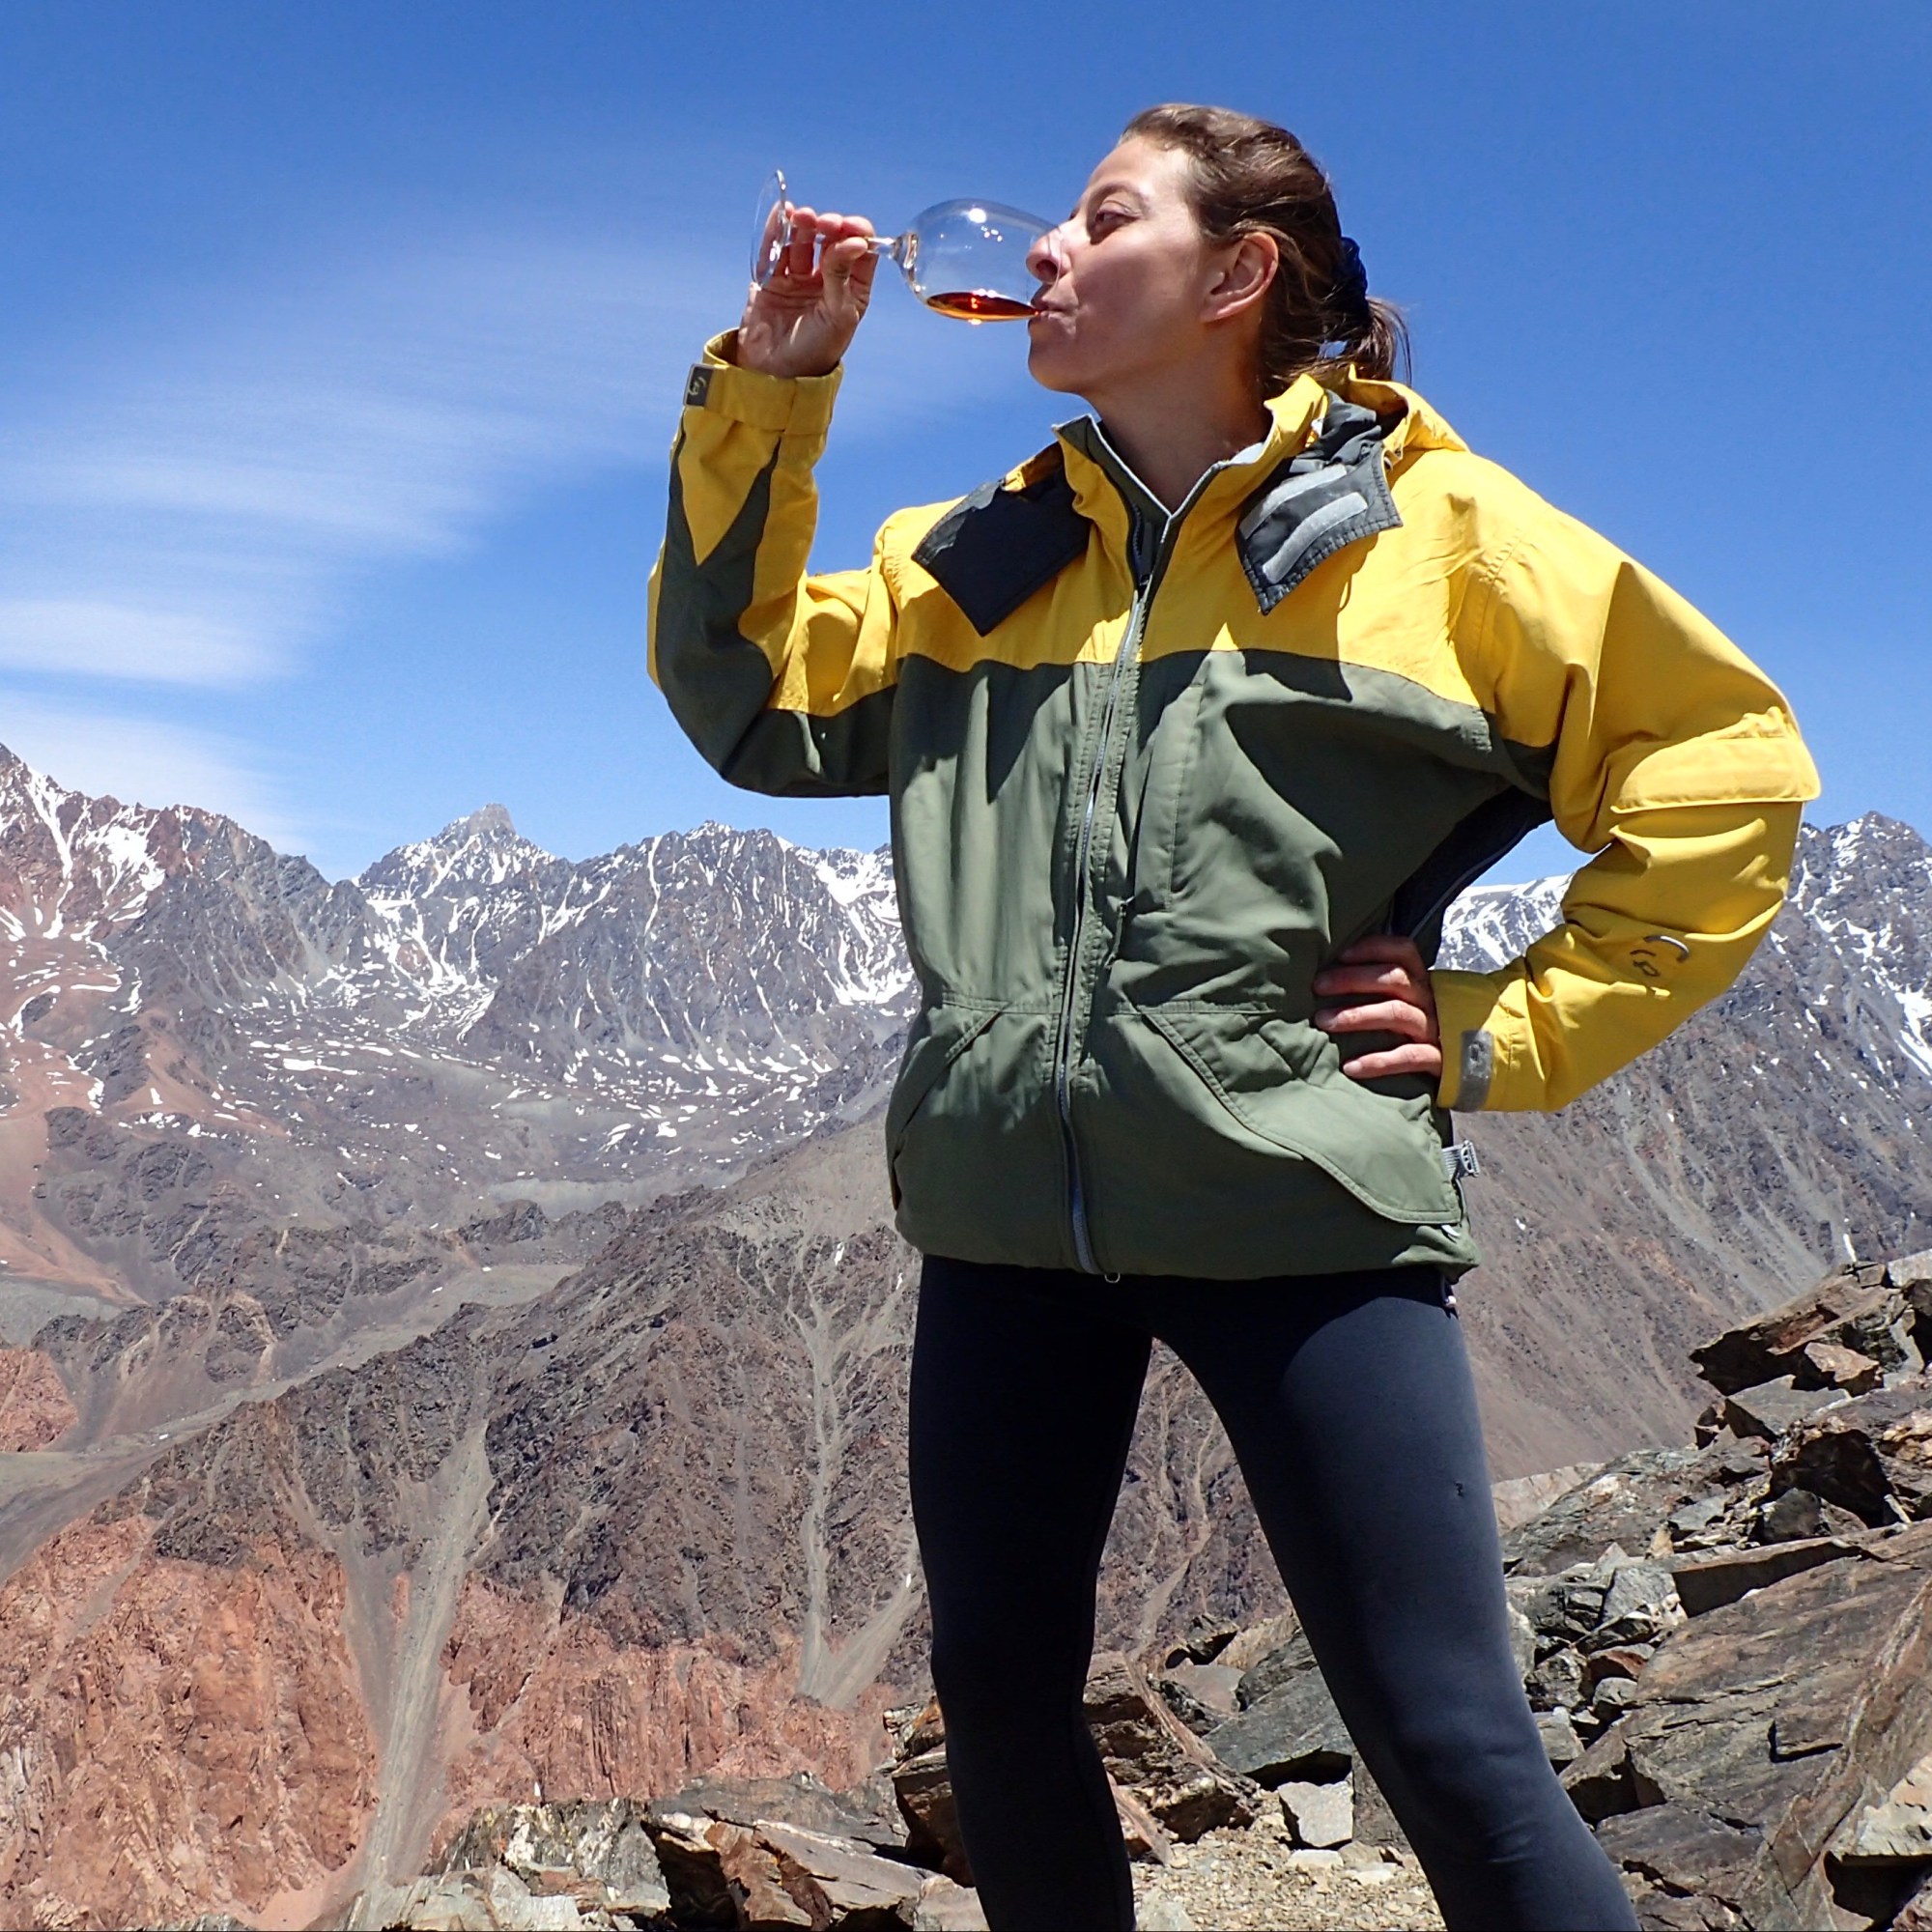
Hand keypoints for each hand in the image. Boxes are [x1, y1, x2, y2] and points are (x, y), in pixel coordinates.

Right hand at [735, 207, 879, 379]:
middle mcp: (827, 279)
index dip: (857, 232)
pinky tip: (781, 213)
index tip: (849, 227)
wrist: (774, 373)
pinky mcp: (771, 279)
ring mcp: (798, 278)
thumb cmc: (815, 351)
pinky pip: (774, 249)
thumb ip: (841, 277)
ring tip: (801, 217)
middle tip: (823, 224)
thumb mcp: (838, 315)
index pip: (860, 250)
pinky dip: (777, 230)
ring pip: (802, 241)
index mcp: (852, 289)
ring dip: (803, 225)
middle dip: (827, 226)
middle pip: (830, 240)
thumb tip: (855, 241)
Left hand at [1311, 935, 1443, 1082]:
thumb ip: (1382, 987)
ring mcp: (1436, 1029)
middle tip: (1317, 987)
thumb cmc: (1423, 1031)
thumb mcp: (1409, 1003)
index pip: (1403, 951)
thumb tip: (1329, 975)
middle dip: (1352, 979)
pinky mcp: (1440, 1060)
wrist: (1473, 1069)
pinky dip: (1378, 1061)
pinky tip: (1351, 1067)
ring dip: (1356, 1015)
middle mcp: (1430, 1000)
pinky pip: (1408, 1057)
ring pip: (1396, 1013)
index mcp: (1422, 981)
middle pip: (1394, 979)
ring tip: (1323, 1022)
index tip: (1339, 955)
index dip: (1372, 948)